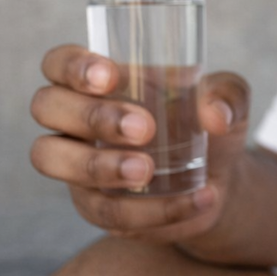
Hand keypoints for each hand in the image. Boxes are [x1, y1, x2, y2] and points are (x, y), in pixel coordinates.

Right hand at [30, 45, 249, 246]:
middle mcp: (74, 120)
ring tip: (148, 170)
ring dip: (99, 167)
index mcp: (97, 81)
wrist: (220, 177)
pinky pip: (107, 212)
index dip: (73, 67)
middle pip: (48, 108)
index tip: (110, 76)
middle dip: (92, 117)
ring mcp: (77, 164)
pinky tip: (198, 198)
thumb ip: (227, 96)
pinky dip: (155, 210)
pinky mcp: (96, 206)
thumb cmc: (208, 122)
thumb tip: (215, 116)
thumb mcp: (228, 100)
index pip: (59, 63)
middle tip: (143, 127)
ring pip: (54, 161)